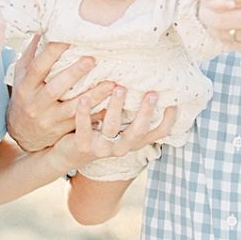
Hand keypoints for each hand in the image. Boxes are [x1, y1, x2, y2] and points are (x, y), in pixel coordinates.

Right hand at [7, 37, 114, 150]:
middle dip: (74, 73)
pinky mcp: (61, 130)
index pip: (38, 67)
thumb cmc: (24, 98)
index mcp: (26, 86)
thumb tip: (42, 30)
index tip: (68, 38)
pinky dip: (97, 115)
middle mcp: (36, 103)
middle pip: (55, 87)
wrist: (21, 134)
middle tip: (92, 59)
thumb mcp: (21, 76)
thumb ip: (31, 55)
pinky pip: (82, 122)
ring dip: (93, 95)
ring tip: (112, 84)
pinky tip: (112, 106)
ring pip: (73, 107)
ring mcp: (49, 118)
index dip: (52, 52)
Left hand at [50, 88, 176, 172]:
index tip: (173, 102)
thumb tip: (147, 83)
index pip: (157, 134)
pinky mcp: (82, 146)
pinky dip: (84, 112)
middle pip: (138, 132)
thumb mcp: (118, 124)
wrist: (67, 155)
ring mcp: (102, 149)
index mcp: (132, 141)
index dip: (168, 121)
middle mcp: (121, 147)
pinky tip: (84, 97)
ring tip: (118, 88)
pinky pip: (84, 128)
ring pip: (112, 127)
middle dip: (146, 112)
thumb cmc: (98, 132)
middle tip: (152, 93)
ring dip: (116, 107)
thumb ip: (131, 111)